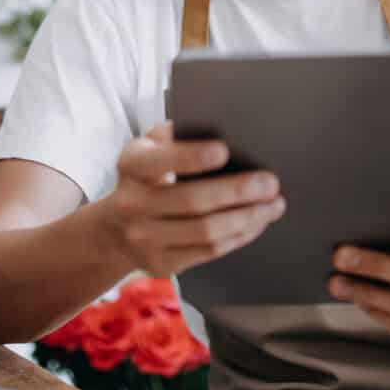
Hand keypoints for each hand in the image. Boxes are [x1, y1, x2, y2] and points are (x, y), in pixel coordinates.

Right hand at [97, 121, 285, 277]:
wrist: (116, 228)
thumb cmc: (147, 177)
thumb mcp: (150, 148)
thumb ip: (177, 135)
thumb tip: (224, 125)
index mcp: (131, 165)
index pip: (161, 160)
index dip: (192, 157)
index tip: (225, 150)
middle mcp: (132, 203)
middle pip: (192, 200)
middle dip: (237, 191)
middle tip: (270, 182)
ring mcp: (144, 238)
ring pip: (205, 231)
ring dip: (246, 218)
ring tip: (273, 205)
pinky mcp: (161, 263)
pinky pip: (208, 252)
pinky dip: (239, 236)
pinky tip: (256, 223)